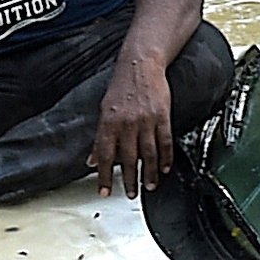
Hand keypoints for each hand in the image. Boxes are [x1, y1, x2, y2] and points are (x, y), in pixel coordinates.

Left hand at [93, 53, 172, 197]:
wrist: (140, 65)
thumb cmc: (121, 87)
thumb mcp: (104, 110)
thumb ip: (100, 137)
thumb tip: (93, 159)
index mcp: (109, 123)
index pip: (105, 156)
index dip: (104, 176)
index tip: (105, 192)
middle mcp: (127, 124)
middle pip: (128, 159)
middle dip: (129, 180)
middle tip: (131, 194)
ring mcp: (146, 121)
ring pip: (148, 154)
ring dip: (148, 174)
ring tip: (149, 187)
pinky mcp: (162, 117)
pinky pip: (165, 142)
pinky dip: (166, 158)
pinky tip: (165, 168)